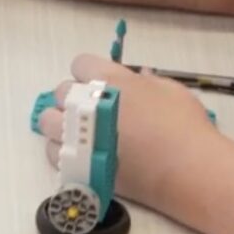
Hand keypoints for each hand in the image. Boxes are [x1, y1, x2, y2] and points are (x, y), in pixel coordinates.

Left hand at [36, 55, 215, 212]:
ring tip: (79, 133)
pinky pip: (53, 152)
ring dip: (59, 123)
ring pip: (47, 121)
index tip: (100, 85)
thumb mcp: (171, 90)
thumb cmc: (184, 125)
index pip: (80, 64)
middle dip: (73, 98)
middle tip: (92, 111)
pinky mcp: (79, 165)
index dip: (90, 74)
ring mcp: (79, 135)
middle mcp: (86, 104)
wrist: (187, 170)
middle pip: (61, 91)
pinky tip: (80, 154)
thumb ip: (148, 82)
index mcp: (109, 79)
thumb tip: (138, 78)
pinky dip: (62, 151)